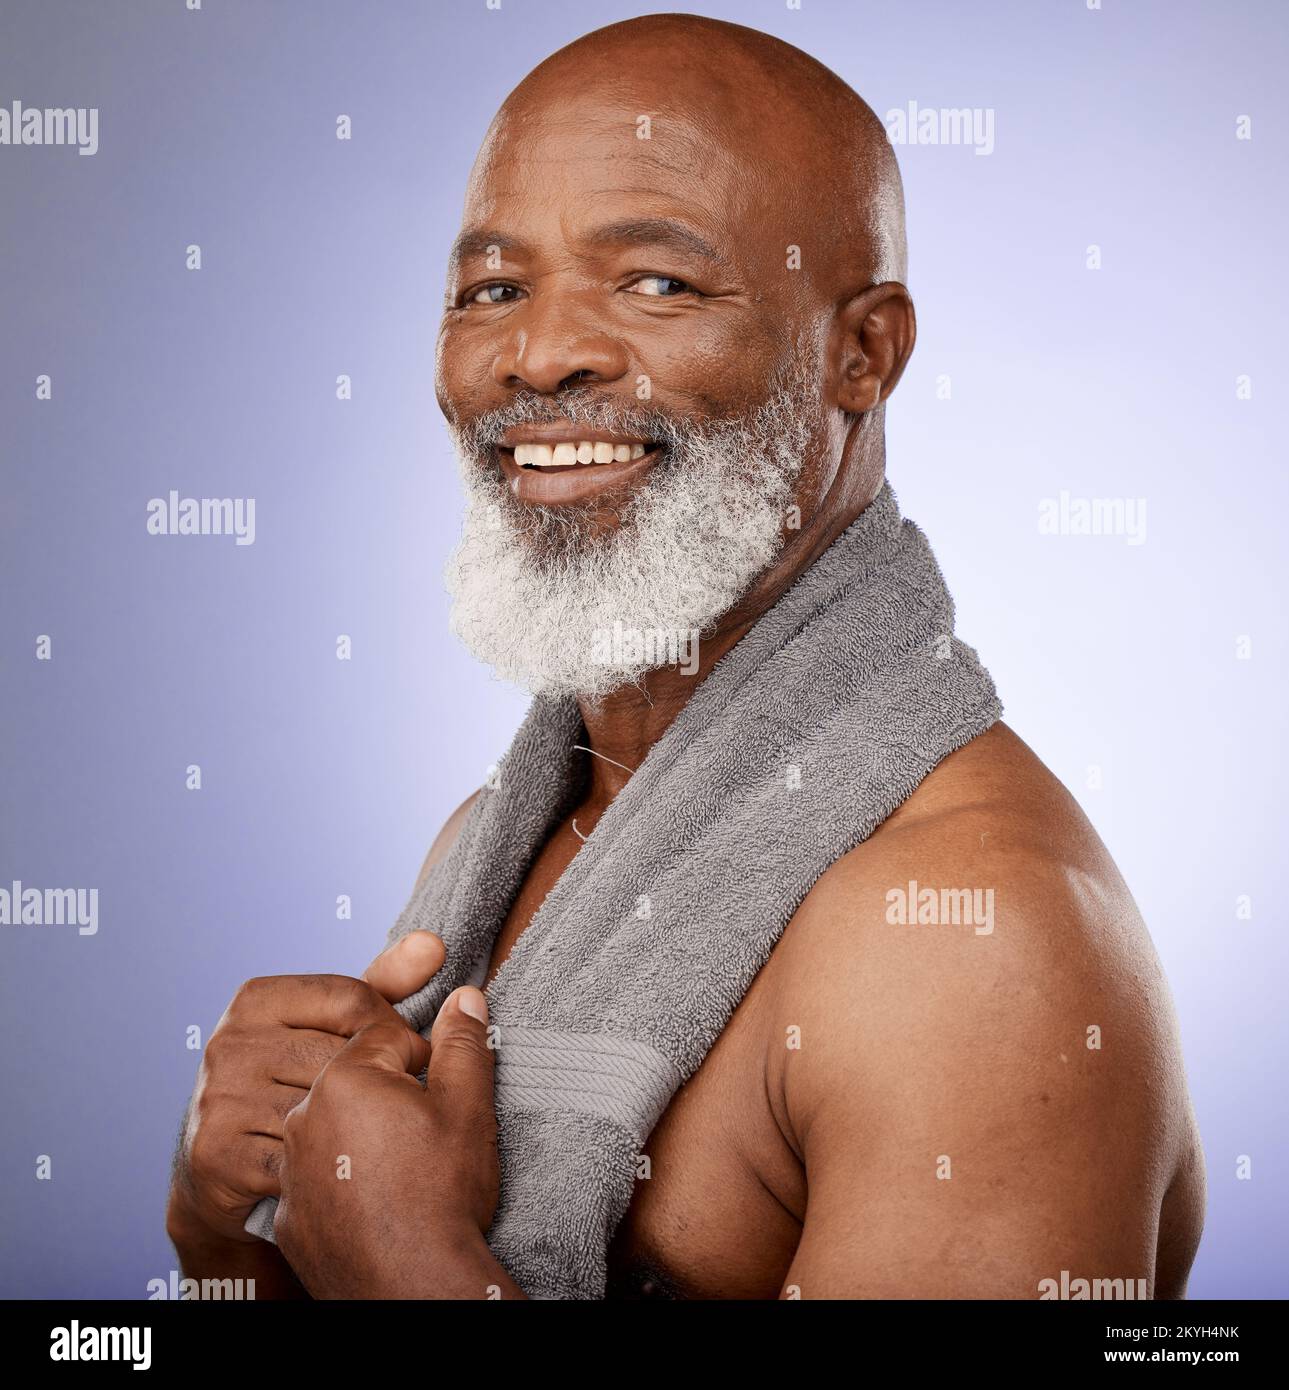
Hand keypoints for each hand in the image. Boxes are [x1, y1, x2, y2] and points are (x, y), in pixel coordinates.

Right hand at [168, 932, 444, 1249]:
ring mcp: (219, 1098)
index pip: (352, 999)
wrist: (224, 1169)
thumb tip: (432, 944)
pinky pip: (300, 1160)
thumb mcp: (335, 1026)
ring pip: (324, 1112)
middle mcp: (229, 1043)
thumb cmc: (296, 1082)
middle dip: (383, 1083)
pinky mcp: (216, 1157)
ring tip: (374, 1142)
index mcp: (256, 1000)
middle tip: (403, 1108)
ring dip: (359, 1132)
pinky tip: (338, 1172)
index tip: (413, 1055)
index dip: (394, 1030)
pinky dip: (327, 1170)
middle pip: (342, 1057)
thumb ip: (386, 983)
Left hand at [272, 986, 519, 1298]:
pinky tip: (375, 1199)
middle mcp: (304, 1116)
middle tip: (423, 1133)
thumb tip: (464, 997)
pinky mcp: (288, 1213)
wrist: (415, 1285)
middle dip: (387, 1093)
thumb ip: (463, 1044)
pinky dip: (341, 1180)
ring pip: (331, 1126)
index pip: (384, 1037)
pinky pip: (315, 1176)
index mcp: (345, 1078)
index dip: (421, 1060)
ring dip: (361, 1134)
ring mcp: (291, 1168)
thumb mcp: (467, 1107)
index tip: (438, 1093)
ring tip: (401, 1168)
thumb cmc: (443, 1193)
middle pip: (353, 1079)